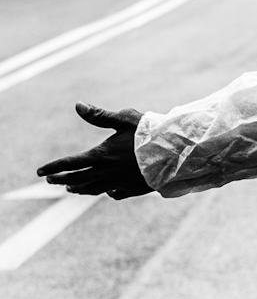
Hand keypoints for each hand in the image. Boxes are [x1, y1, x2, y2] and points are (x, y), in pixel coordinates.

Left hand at [37, 103, 153, 199]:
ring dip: (79, 188)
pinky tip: (106, 190)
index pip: (70, 163)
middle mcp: (107, 172)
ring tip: (71, 188)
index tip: (39, 171)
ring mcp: (119, 182)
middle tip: (50, 179)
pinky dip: (106, 192)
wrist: (175, 153)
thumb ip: (100, 115)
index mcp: (102, 155)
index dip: (54, 167)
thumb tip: (78, 105)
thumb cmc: (149, 132)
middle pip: (77, 179)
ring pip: (93, 189)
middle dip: (61, 179)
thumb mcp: (124, 119)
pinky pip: (115, 194)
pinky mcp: (133, 189)